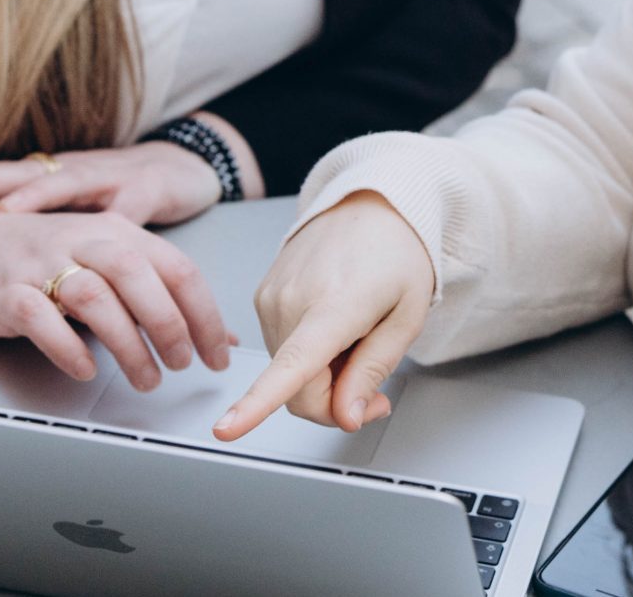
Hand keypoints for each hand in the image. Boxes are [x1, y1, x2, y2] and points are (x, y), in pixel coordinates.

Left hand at [0, 141, 223, 225]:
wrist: (182, 166)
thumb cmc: (121, 190)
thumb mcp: (76, 207)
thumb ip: (41, 225)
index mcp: (56, 176)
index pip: (7, 170)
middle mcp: (77, 171)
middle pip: (26, 172)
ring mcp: (110, 179)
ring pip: (70, 184)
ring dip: (39, 193)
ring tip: (9, 206)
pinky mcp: (148, 192)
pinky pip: (128, 211)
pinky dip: (113, 221)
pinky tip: (101, 229)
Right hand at [0, 205, 232, 391]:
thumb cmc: (39, 257)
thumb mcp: (104, 264)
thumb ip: (158, 294)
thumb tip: (218, 336)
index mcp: (114, 231)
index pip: (176, 267)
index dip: (203, 314)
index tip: (216, 354)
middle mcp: (82, 239)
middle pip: (139, 275)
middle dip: (169, 325)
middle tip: (181, 365)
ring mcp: (41, 262)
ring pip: (95, 296)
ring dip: (127, 344)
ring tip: (143, 378)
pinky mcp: (6, 290)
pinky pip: (41, 317)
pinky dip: (68, 347)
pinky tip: (85, 369)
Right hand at [212, 191, 434, 441]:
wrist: (371, 203)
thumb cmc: (396, 253)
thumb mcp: (406, 316)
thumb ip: (373, 370)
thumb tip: (345, 416)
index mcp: (333, 305)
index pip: (290, 367)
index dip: (256, 404)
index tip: (226, 429)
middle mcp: (291, 300)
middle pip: (297, 392)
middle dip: (334, 405)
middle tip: (373, 393)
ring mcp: (271, 296)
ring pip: (287, 375)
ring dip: (322, 378)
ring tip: (355, 340)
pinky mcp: (262, 296)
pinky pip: (281, 350)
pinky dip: (306, 356)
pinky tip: (333, 329)